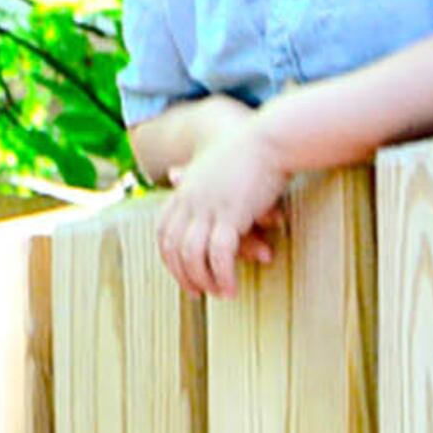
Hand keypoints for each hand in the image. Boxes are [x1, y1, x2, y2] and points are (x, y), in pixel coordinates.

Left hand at [154, 117, 289, 295]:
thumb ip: (191, 173)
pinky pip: (219, 255)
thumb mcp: (210, 161)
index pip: (163, 232)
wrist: (269, 138)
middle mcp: (190, 200)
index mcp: (184, 190)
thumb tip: (173, 174)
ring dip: (205, 280)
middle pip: (175, 248)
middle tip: (198, 294)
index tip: (182, 276)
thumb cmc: (246, 148)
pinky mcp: (230, 214)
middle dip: (184, 276)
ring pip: (193, 255)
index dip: (170, 259)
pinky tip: (232, 288)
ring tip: (219, 294)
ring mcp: (208, 207)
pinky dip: (224, 275)